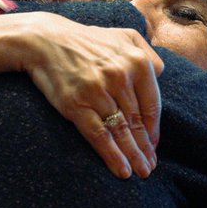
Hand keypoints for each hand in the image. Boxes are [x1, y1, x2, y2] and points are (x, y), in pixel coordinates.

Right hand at [17, 14, 163, 178]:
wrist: (45, 41)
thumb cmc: (87, 41)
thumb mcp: (123, 35)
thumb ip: (147, 51)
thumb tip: (161, 74)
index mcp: (136, 61)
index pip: (151, 105)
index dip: (154, 129)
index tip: (153, 145)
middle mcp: (120, 76)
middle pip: (138, 122)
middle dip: (145, 148)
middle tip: (150, 167)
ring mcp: (98, 92)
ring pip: (121, 131)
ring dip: (133, 156)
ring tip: (141, 172)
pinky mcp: (77, 106)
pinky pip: (100, 136)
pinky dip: (112, 155)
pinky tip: (122, 170)